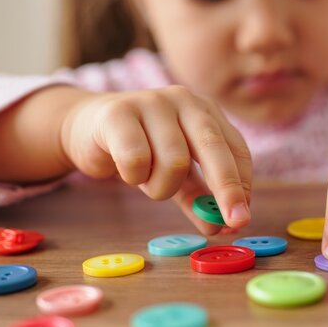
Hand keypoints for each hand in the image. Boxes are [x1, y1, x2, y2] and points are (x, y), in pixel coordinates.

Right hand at [60, 86, 251, 233]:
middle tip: (233, 223)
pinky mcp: (118, 112)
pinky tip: (126, 169)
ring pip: (173, 163)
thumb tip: (219, 227)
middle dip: (226, 189)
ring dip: (160, 188)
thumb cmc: (140, 148)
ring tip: (146, 180)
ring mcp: (152, 102)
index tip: (241, 216)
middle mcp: (184, 100)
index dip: (242, 183)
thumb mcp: (174, 173)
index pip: (235, 148)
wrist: (85, 127)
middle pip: (213, 148)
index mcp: (206, 111)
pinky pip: (137, 160)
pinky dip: (134, 176)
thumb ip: (197, 197)